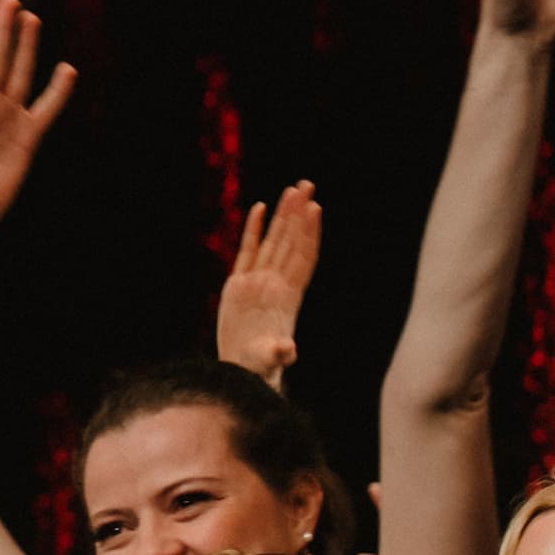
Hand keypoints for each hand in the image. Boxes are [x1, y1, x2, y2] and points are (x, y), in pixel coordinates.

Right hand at [213, 182, 323, 382]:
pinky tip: (260, 208)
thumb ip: (279, 353)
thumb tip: (288, 351)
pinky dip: (254, 229)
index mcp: (288, 296)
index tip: (315, 208)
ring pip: (274, 241)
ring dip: (284, 215)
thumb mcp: (270, 360)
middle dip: (299, 213)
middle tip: (307, 184)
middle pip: (291, 241)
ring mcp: (258, 281)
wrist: (244, 369)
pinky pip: (248, 250)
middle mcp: (276, 283)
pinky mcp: (239, 284)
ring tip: (292, 189)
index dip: (309, 233)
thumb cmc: (259, 366)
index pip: (302, 257)